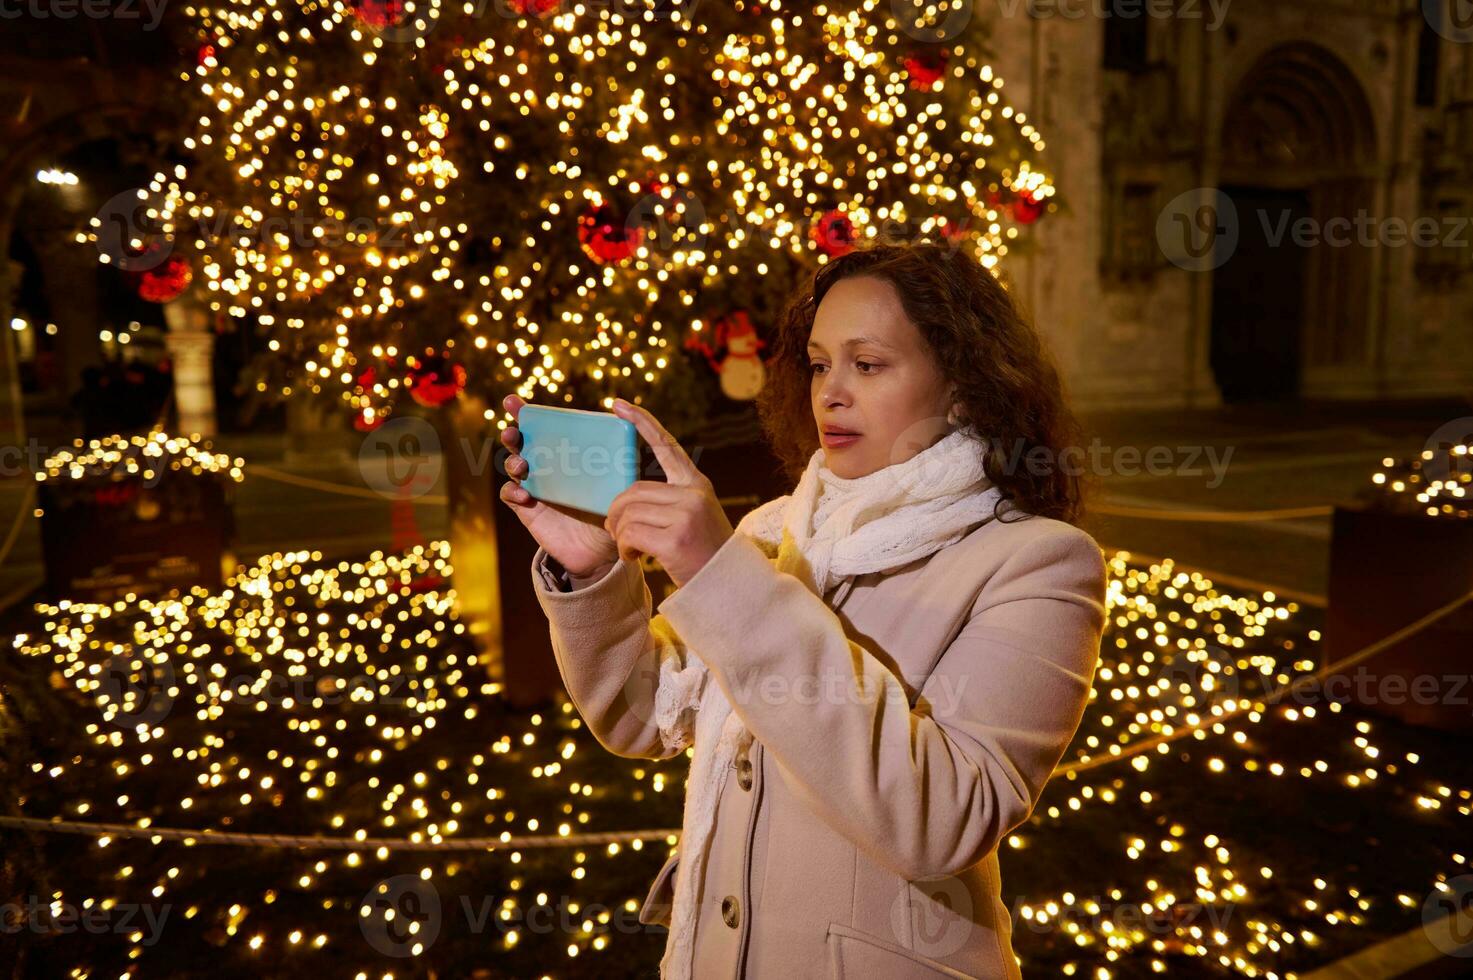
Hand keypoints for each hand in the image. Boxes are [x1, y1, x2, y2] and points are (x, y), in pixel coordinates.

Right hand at [497, 393, 619, 579]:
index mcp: (566, 453)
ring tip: (523, 464)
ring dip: (513, 460)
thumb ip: (627, 460)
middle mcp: (547, 466)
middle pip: (520, 443)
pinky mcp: (528, 510)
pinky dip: (513, 491)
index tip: (514, 401)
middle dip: (512, 433)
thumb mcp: (622, 483)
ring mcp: (536, 487)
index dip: (525, 412)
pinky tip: (524, 494)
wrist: (602, 551)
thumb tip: (639, 433)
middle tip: (513, 431)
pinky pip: (510, 495)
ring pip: (513, 465)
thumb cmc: (613, 510)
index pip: (543, 427)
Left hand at [604, 398, 734, 587]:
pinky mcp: (675, 539)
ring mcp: (685, 516)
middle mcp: (693, 494)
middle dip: (615, 514)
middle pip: (632, 492)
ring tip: (629, 550)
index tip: (618, 405)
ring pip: (628, 514)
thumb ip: (669, 499)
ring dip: (620, 535)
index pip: (666, 445)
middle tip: (615, 533)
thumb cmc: (703, 552)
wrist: (727, 584)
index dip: (641, 422)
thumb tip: (626, 497)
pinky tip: (633, 558)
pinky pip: (630, 535)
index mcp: (696, 484)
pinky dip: (624, 549)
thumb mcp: (694, 516)